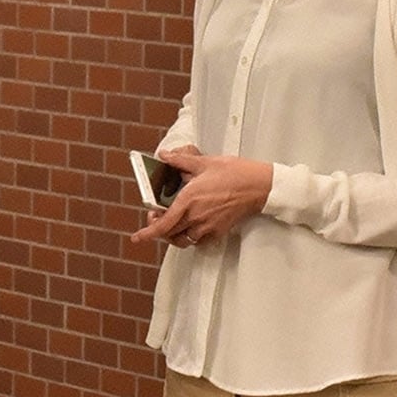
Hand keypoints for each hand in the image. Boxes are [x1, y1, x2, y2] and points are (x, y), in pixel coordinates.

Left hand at [130, 147, 270, 248]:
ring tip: (172, 222)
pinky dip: (190, 236)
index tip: (138, 237)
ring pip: (183, 239)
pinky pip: (198, 240)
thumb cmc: (235, 173)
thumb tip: (165, 156)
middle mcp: (196, 216)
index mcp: (189, 199)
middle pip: (169, 233)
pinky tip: (192, 224)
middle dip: (158, 229)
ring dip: (173, 234)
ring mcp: (208, 226)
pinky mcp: (218, 231)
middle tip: (155, 219)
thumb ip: (181, 160)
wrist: (259, 186)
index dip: (148, 233)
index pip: (163, 223)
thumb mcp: (204, 162)